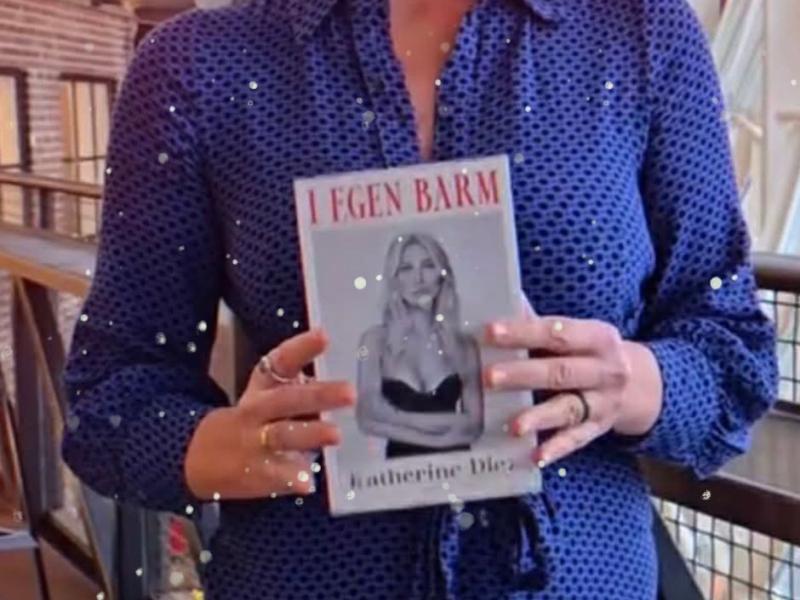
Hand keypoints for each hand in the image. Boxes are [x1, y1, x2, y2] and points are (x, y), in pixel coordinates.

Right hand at [184, 329, 354, 500]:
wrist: (193, 459)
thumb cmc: (245, 424)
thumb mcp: (261, 399)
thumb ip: (296, 393)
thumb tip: (335, 391)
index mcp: (261, 389)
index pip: (280, 362)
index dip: (301, 348)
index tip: (323, 335)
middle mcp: (257, 412)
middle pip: (287, 399)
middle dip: (318, 395)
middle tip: (349, 392)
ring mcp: (254, 443)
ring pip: (282, 435)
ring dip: (309, 434)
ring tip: (335, 434)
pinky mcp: (253, 473)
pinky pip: (276, 476)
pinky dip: (291, 478)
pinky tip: (308, 482)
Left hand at [483, 313, 653, 465]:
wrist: (639, 384)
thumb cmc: (590, 352)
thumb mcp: (578, 333)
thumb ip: (540, 324)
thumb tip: (499, 300)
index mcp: (597, 337)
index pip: (557, 333)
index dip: (523, 332)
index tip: (490, 333)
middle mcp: (605, 370)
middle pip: (561, 372)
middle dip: (523, 375)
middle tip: (489, 377)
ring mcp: (604, 402)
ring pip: (569, 409)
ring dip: (539, 417)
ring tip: (512, 426)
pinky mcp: (599, 428)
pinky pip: (576, 440)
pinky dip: (556, 448)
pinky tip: (534, 456)